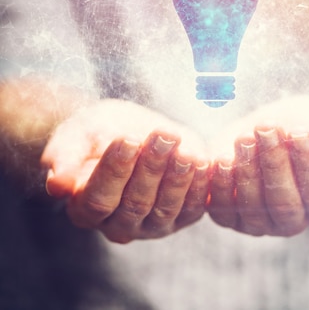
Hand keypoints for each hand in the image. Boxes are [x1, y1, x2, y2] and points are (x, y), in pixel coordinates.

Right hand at [41, 100, 208, 240]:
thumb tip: (58, 187)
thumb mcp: (74, 136)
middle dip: (150, 166)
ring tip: (183, 147)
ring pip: (166, 208)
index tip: (125, 139)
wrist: (124, 129)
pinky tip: (202, 159)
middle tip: (161, 135)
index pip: (99, 198)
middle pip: (135, 203)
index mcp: (85, 209)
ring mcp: (152, 225)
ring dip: (177, 177)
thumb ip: (65, 159)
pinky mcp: (182, 215)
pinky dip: (198, 185)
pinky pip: (193, 207)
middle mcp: (118, 226)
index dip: (114, 169)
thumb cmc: (93, 132)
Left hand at [208, 96, 308, 236]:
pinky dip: (221, 186)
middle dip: (275, 163)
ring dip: (248, 171)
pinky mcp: (229, 213)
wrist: (274, 125)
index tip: (302, 131)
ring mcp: (260, 221)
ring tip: (245, 137)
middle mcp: (295, 220)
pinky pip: (223, 209)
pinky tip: (222, 158)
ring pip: (253, 209)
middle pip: (285, 204)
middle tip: (268, 127)